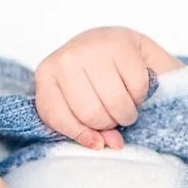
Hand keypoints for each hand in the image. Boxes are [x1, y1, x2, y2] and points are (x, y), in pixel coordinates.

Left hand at [33, 26, 181, 149]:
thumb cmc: (96, 78)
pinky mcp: (121, 43)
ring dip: (126, 113)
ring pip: (115, 102)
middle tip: (113, 116)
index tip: (97, 142)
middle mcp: (66, 58)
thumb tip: (106, 144)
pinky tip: (134, 87)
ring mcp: (93, 48)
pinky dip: (140, 95)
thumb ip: (87, 128)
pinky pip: (136, 87)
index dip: (80, 135)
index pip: (57, 116)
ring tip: (126, 106)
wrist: (118, 42)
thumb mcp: (81, 103)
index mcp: (47, 74)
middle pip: (90, 114)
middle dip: (108, 123)